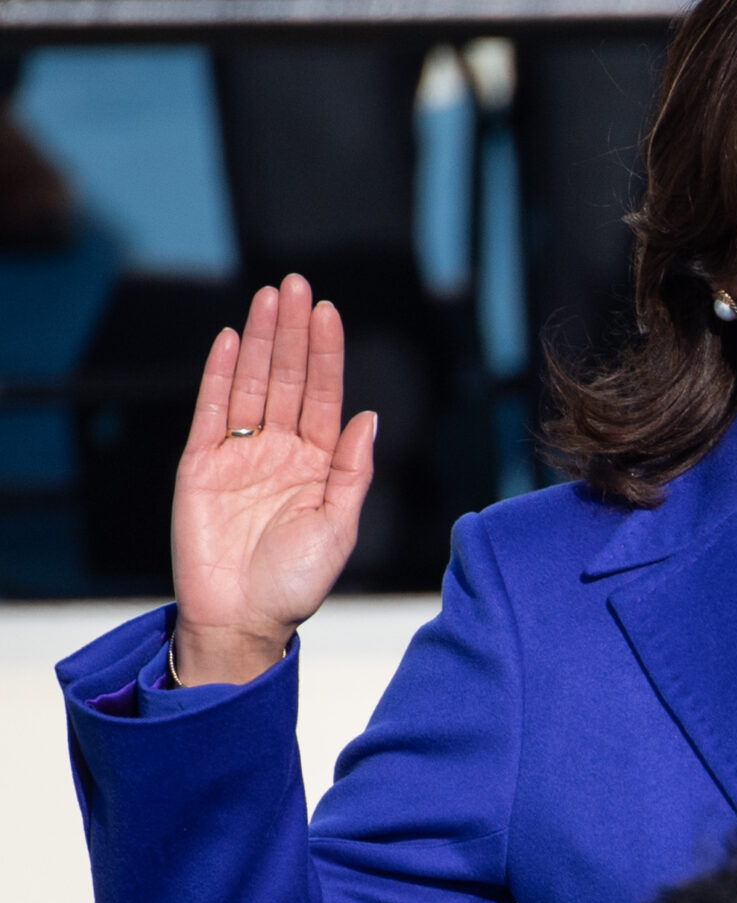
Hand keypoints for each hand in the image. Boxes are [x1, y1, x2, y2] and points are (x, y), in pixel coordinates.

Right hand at [171, 276, 375, 684]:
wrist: (242, 618)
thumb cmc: (296, 581)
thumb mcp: (338, 526)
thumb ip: (352, 471)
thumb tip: (369, 418)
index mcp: (318, 463)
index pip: (324, 395)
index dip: (326, 353)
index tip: (329, 311)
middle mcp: (280, 451)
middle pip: (287, 379)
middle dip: (293, 332)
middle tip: (295, 284)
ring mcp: (239, 455)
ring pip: (251, 385)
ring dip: (260, 341)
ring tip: (268, 297)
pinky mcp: (200, 466)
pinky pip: (211, 412)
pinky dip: (220, 375)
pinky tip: (231, 340)